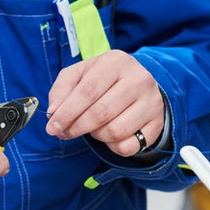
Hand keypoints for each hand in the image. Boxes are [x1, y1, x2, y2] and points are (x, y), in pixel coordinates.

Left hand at [46, 50, 164, 156]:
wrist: (137, 84)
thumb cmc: (102, 80)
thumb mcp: (79, 75)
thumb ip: (61, 90)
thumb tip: (54, 112)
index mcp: (116, 62)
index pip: (87, 92)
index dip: (66, 113)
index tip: (52, 128)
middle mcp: (138, 79)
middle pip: (100, 114)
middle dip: (77, 128)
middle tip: (65, 133)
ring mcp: (151, 102)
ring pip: (115, 132)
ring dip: (96, 136)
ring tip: (93, 128)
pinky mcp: (157, 123)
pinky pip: (129, 146)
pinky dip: (114, 147)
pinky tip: (110, 136)